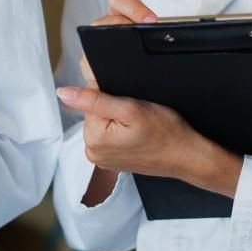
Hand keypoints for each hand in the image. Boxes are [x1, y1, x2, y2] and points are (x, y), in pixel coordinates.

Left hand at [61, 0, 241, 199]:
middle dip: (114, 104)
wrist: (190, 157)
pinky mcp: (113, 160)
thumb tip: (62, 92)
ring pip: (104, 121)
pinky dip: (122, 129)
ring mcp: (102, 159)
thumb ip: (94, 99)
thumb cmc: (167, 133)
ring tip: (141, 122)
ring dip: (119, 116)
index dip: (109, 90)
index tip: (129, 96)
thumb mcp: (131, 109)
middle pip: (96, 110)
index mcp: (93, 139)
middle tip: (140, 110)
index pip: (90, 98)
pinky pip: (111, 135)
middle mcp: (93, 152)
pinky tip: (138, 131)